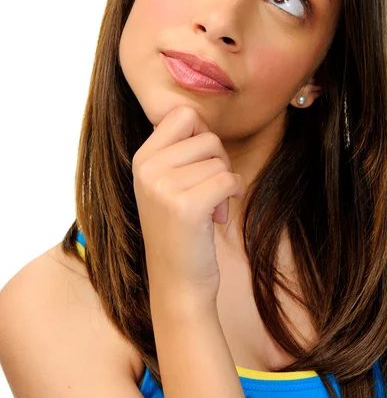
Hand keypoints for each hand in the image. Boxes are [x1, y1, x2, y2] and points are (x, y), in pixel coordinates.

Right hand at [132, 106, 244, 306]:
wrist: (177, 283)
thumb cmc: (180, 230)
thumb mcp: (164, 184)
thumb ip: (176, 150)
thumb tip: (198, 116)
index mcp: (141, 158)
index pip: (182, 114)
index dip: (202, 134)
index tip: (200, 163)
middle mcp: (147, 168)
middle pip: (207, 136)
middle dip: (219, 161)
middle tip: (209, 190)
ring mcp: (163, 187)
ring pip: (220, 160)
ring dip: (226, 184)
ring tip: (211, 209)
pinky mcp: (186, 206)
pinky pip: (229, 179)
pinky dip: (234, 193)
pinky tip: (220, 215)